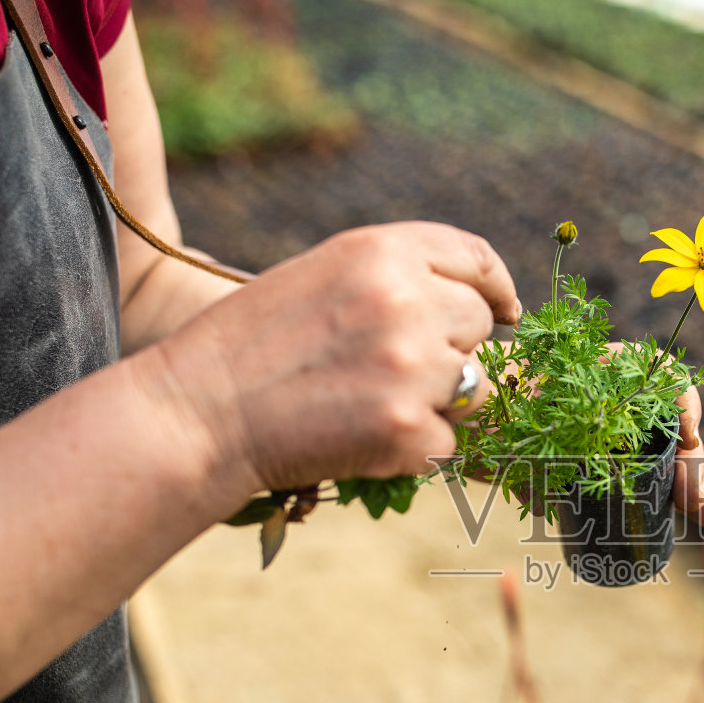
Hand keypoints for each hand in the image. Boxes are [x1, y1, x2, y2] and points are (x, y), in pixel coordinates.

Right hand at [153, 222, 518, 499]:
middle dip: (452, 351)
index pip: (474, 258)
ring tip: (369, 405)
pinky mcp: (406, 428)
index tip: (507, 311)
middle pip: (479, 326)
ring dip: (438, 403)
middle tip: (392, 373)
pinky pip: (448, 444)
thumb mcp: (321, 279)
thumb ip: (395, 283)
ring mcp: (410, 365)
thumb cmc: (249, 348)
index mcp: (380, 251)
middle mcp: (405, 299)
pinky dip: (413, 451)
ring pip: (474, 389)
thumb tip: (481, 315)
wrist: (196, 413)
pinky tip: (360, 440)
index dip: (497, 287)